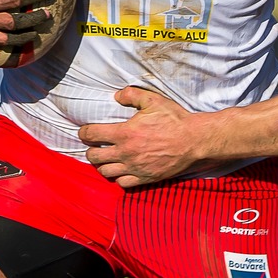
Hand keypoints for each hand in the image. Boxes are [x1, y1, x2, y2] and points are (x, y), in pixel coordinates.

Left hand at [79, 87, 203, 187]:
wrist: (194, 141)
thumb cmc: (174, 120)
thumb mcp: (153, 100)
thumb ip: (131, 95)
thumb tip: (116, 96)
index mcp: (124, 133)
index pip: (92, 134)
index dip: (84, 132)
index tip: (84, 132)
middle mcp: (125, 152)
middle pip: (94, 157)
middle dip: (91, 150)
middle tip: (95, 147)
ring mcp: (134, 167)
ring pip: (106, 172)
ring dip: (103, 165)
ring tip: (107, 160)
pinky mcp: (145, 178)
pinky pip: (122, 183)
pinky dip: (119, 178)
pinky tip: (122, 171)